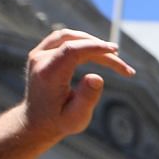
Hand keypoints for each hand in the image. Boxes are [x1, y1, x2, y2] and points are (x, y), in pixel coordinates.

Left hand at [13, 29, 133, 147]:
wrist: (36, 121)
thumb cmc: (60, 121)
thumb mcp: (76, 117)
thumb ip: (87, 98)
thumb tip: (97, 77)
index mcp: (48, 75)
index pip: (72, 50)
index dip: (95, 47)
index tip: (116, 53)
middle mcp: (40, 60)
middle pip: (73, 42)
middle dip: (100, 49)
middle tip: (122, 65)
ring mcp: (38, 54)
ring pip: (68, 36)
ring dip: (91, 43)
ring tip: (112, 55)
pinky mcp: (41, 52)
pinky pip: (63, 39)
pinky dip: (82, 43)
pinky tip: (96, 53)